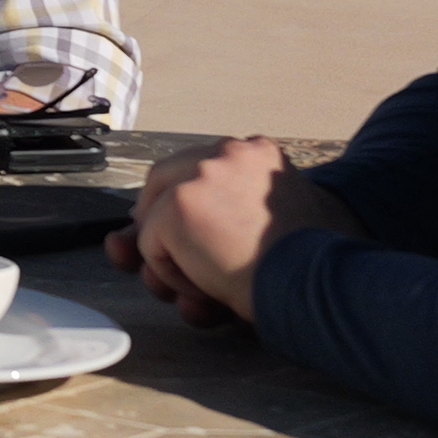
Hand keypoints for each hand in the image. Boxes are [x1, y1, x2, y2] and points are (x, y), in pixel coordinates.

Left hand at [116, 137, 354, 331]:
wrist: (316, 281)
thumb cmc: (307, 268)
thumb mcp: (271, 233)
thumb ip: (218, 225)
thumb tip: (121, 241)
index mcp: (259, 154)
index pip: (201, 170)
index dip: (191, 208)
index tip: (207, 239)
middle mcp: (229, 153)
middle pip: (164, 180)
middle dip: (161, 225)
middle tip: (180, 263)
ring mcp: (200, 176)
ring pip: (155, 216)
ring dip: (174, 257)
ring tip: (212, 281)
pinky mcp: (178, 206)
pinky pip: (149, 246)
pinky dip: (172, 275)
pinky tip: (211, 285)